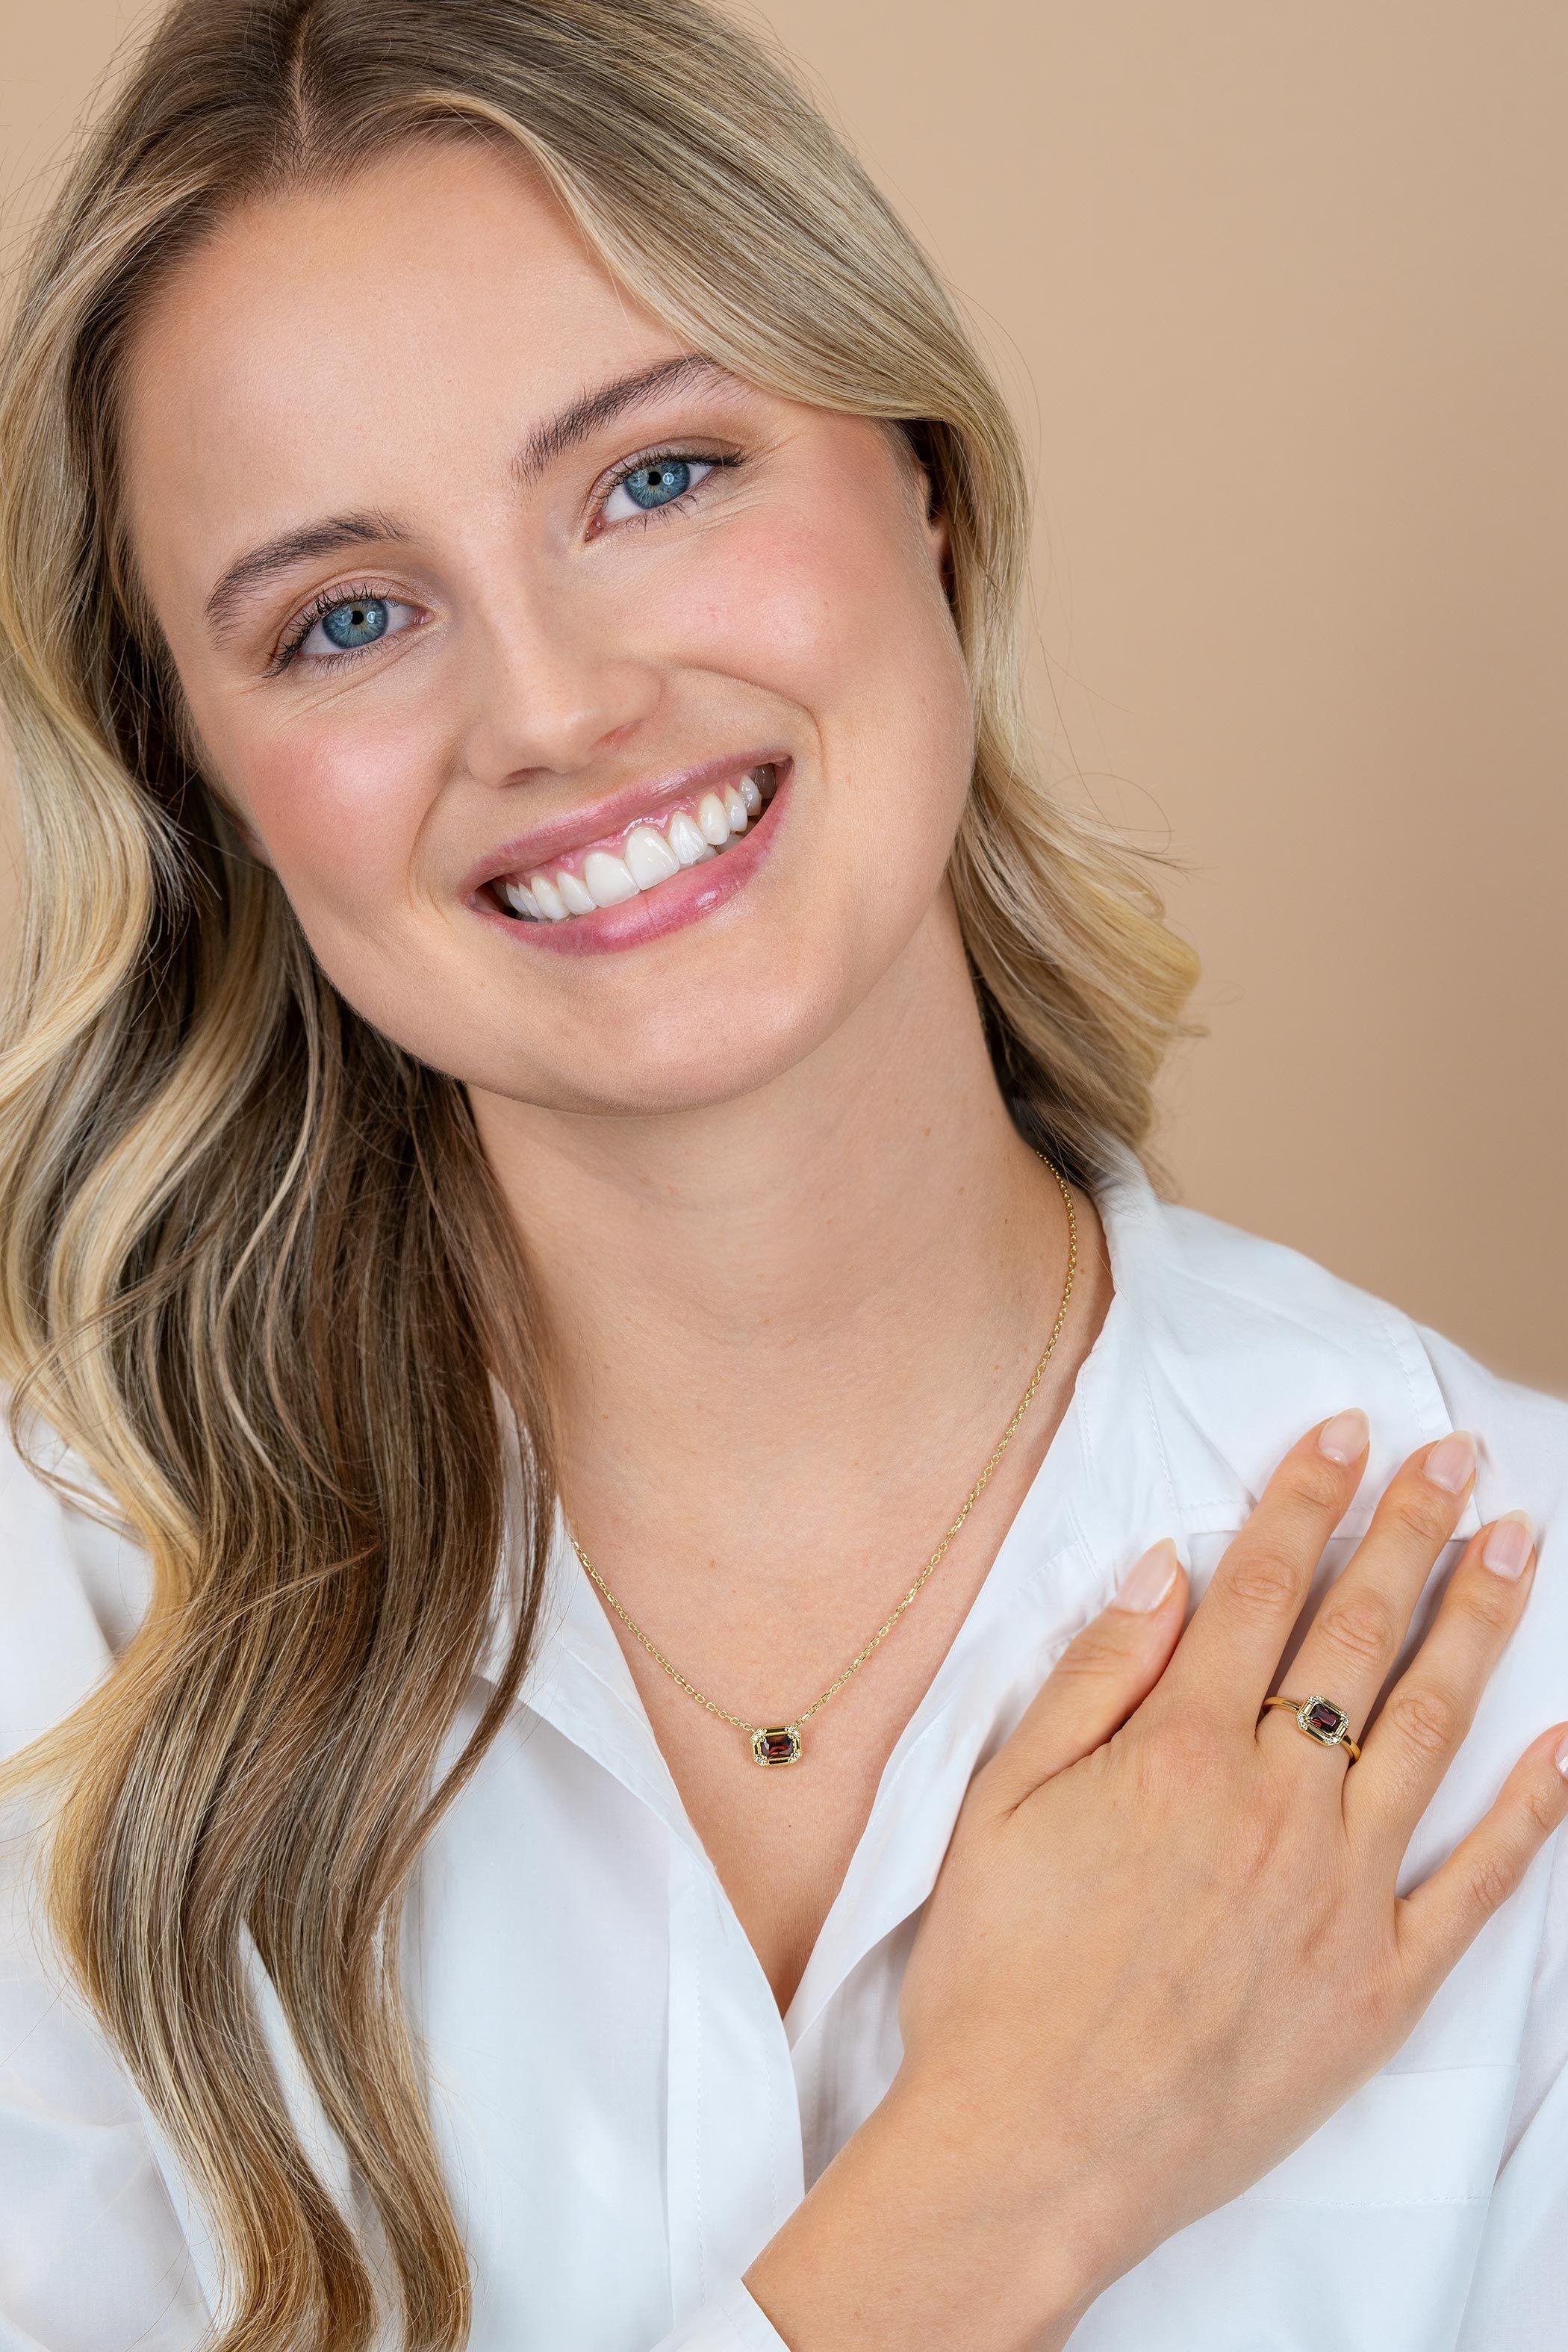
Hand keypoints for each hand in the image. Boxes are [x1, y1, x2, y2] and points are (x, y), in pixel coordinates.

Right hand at [892, 1412, 1567, 2328]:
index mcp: (1179, 1751)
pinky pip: (1477, 1884)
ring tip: (1515, 1544)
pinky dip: (1532, 1813)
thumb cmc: (1000, 1973)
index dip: (1306, 1500)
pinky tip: (1565, 1746)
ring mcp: (1341, 1893)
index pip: (1261, 1590)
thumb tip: (1162, 1572)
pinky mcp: (1380, 1983)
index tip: (1348, 1434)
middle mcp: (1276, 1804)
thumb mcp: (1001, 1801)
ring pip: (1430, 1728)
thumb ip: (1091, 1679)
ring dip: (1477, 1624)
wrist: (1033, 2147)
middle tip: (1457, 1458)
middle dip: (1411, 1532)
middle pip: (1357, 1636)